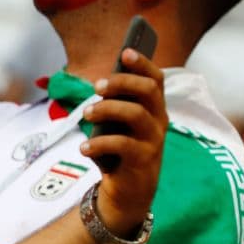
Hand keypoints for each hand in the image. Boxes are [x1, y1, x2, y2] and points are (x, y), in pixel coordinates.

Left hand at [80, 49, 167, 236]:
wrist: (129, 192)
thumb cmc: (120, 151)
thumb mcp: (117, 126)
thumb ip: (114, 105)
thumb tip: (100, 85)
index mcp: (154, 108)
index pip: (156, 80)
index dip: (143, 64)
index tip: (126, 52)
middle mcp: (158, 121)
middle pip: (148, 91)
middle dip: (122, 82)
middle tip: (97, 86)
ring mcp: (153, 141)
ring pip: (136, 114)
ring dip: (107, 109)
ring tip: (86, 114)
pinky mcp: (143, 161)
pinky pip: (122, 145)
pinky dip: (99, 143)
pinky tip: (84, 147)